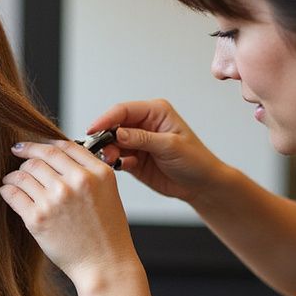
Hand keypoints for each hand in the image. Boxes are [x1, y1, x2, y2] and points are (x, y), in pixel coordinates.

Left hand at [0, 140, 139, 291]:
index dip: (43, 143)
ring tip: (10, 178)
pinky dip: (7, 189)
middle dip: (26, 155)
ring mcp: (56, 199)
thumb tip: (59, 159)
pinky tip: (7, 190)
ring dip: (14, 174)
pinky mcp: (38, 218)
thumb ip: (88, 174)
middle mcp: (77, 182)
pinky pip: (13, 193)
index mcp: (97, 173)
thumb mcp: (109, 194)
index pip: (63, 147)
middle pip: (40, 157)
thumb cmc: (108, 234)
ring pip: (24, 173)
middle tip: (18, 156)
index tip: (33, 145)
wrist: (105, 265)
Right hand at [88, 99, 227, 204]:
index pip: (124, 110)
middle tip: (102, 150)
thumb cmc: (195, 160)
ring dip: (110, 152)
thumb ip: (143, 139)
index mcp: (155, 112)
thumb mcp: (170, 146)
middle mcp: (144, 124)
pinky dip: (116, 163)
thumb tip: (118, 133)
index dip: (106, 119)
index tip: (93, 130)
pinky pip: (118, 158)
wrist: (201, 185)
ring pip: (113, 143)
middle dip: (105, 137)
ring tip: (114, 160)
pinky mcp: (135, 159)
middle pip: (114, 126)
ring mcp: (138, 143)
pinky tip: (125, 166)